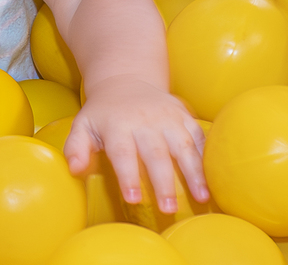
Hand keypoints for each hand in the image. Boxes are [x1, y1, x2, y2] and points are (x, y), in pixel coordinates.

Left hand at [63, 74, 207, 213]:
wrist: (125, 79)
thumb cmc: (103, 113)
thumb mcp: (82, 125)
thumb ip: (76, 148)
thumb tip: (74, 169)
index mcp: (117, 125)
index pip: (122, 152)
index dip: (128, 176)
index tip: (133, 199)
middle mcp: (144, 120)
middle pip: (156, 153)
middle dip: (163, 182)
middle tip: (168, 209)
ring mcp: (167, 117)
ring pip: (184, 145)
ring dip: (194, 173)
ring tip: (201, 198)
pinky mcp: (184, 115)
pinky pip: (199, 136)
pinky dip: (207, 157)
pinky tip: (213, 179)